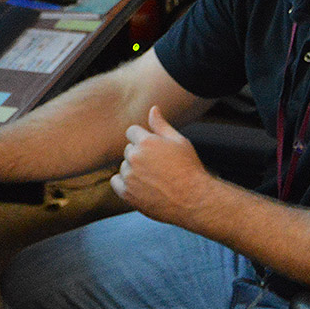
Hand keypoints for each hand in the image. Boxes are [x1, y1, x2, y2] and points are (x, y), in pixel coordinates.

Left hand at [110, 105, 212, 223]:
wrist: (193, 200)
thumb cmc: (188, 168)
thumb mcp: (179, 141)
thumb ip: (161, 125)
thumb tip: (152, 109)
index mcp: (146, 142)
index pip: (131, 132)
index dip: (143, 139)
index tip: (154, 150)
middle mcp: (134, 157)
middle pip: (128, 150)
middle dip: (140, 154)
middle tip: (158, 166)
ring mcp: (129, 176)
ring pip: (124, 166)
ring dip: (133, 170)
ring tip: (154, 179)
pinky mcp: (127, 194)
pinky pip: (116, 182)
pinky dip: (124, 183)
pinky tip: (140, 186)